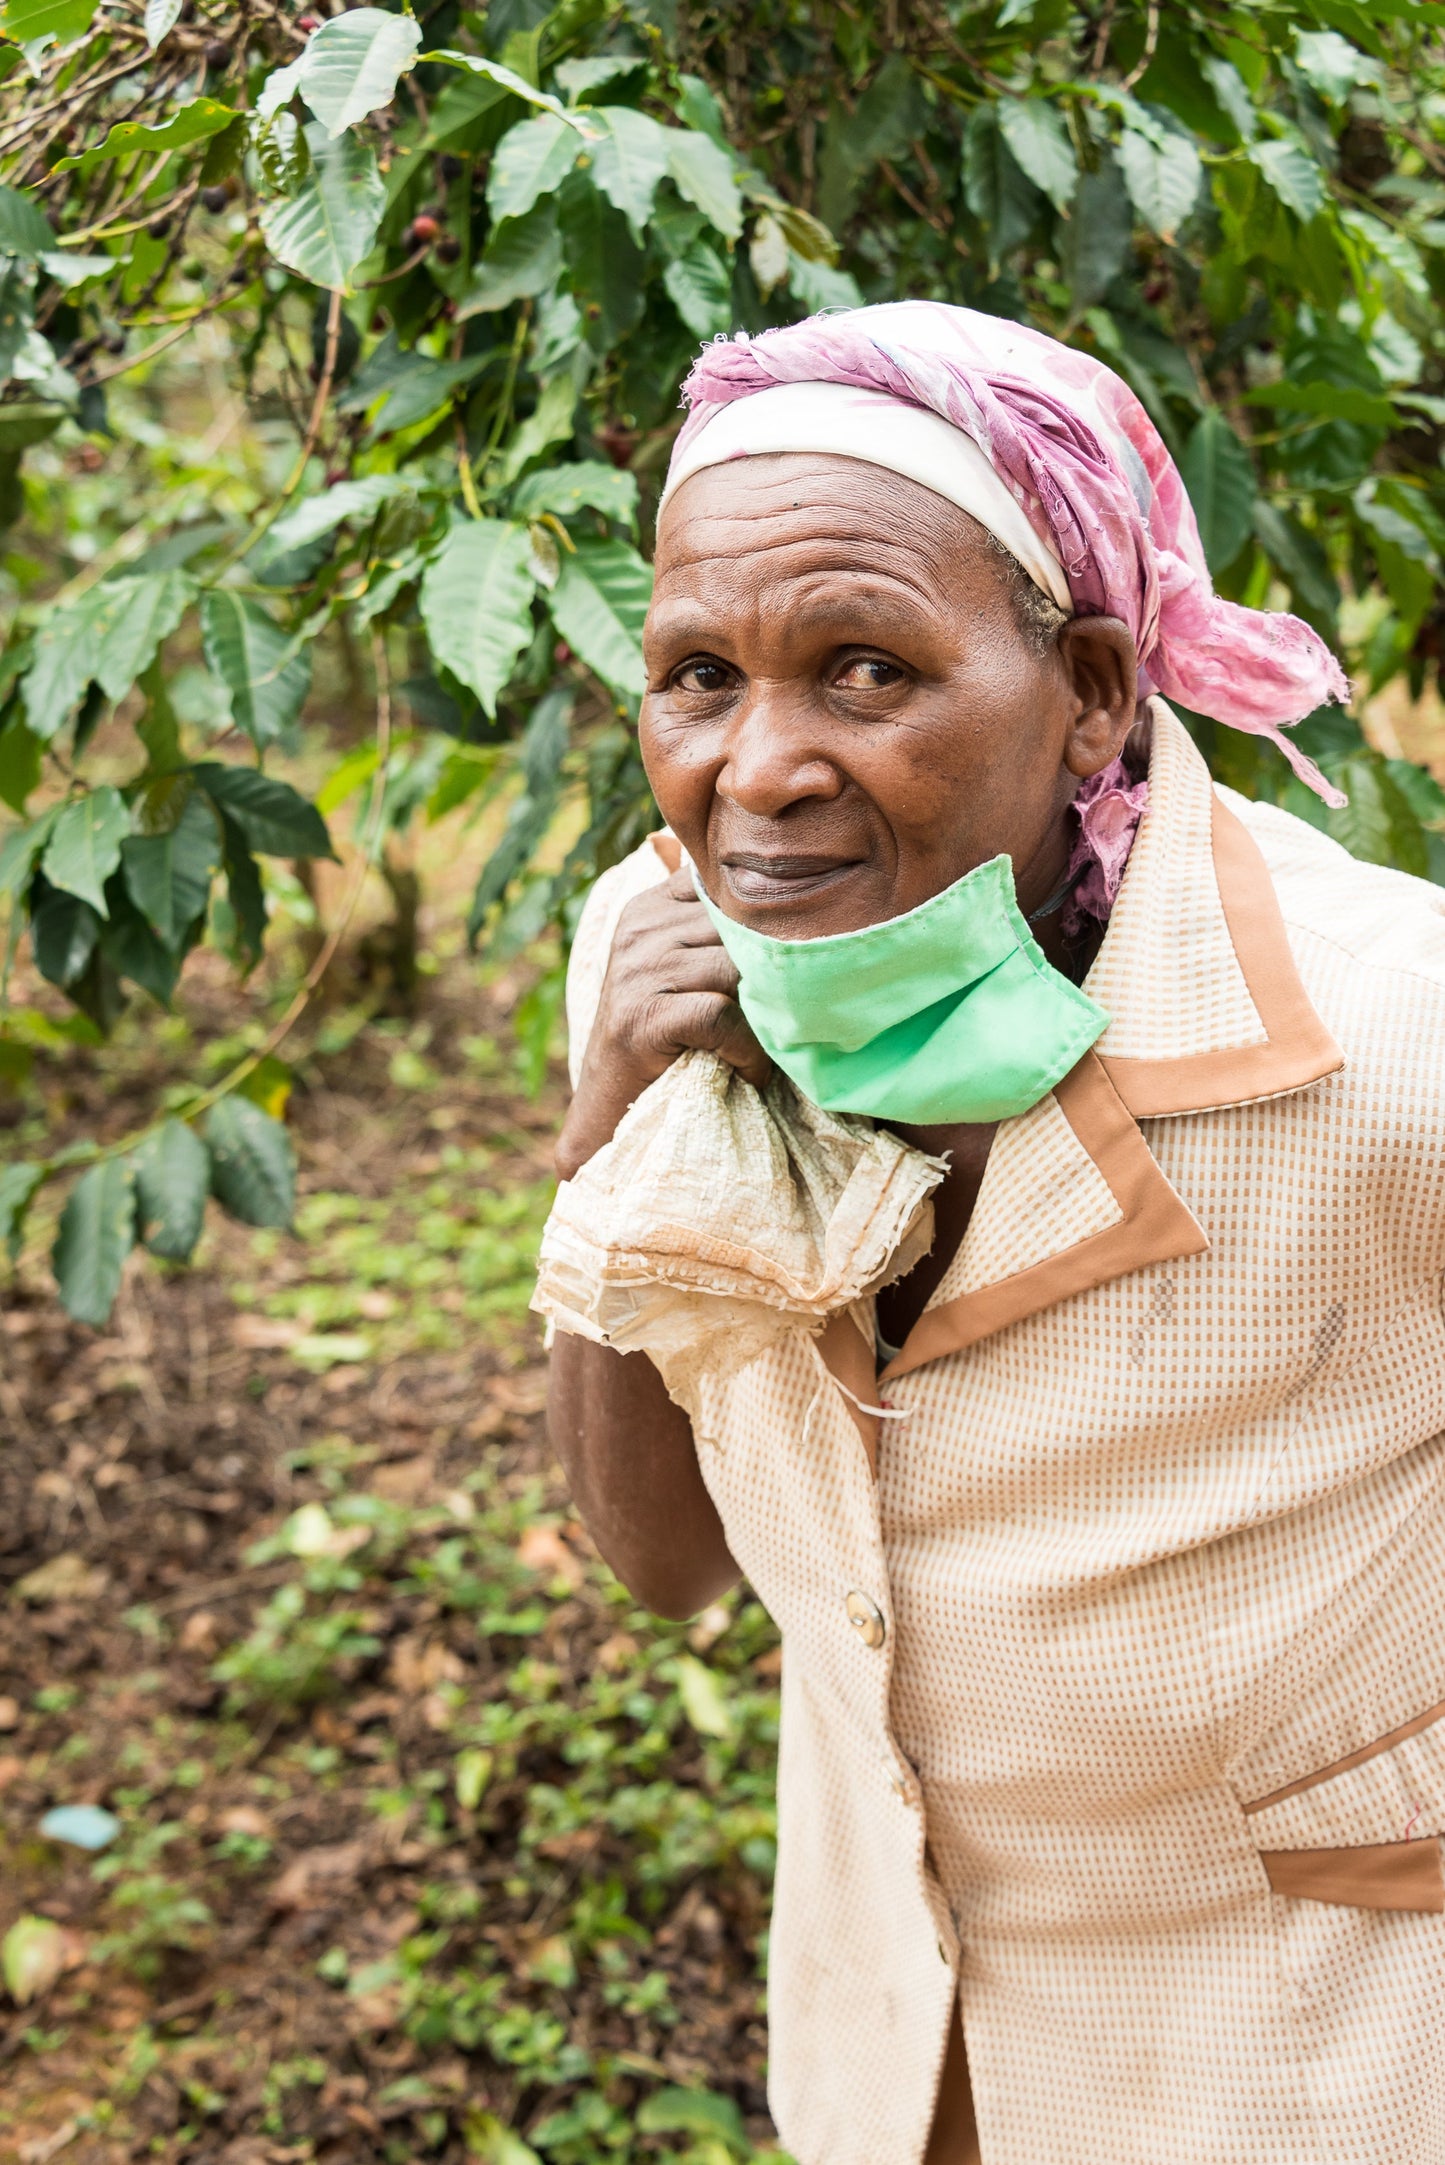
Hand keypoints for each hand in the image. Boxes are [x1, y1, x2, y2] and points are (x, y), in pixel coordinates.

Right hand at [556, 866, 770, 1178]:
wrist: (610, 1107)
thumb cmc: (665, 1037)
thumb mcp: (684, 968)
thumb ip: (715, 929)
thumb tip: (792, 891)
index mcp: (650, 908)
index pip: (726, 886)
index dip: (766, 920)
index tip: (793, 958)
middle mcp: (639, 930)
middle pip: (738, 927)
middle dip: (772, 969)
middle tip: (797, 1009)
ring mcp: (638, 971)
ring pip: (735, 969)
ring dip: (765, 1014)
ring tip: (772, 1043)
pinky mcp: (644, 1015)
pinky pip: (720, 1016)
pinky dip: (746, 1048)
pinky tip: (751, 1070)